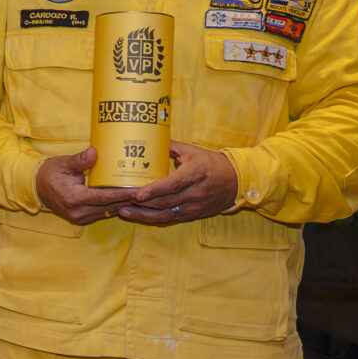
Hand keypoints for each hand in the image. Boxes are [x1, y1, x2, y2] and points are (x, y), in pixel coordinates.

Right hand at [34, 148, 133, 225]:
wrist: (36, 188)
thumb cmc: (50, 173)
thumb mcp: (62, 163)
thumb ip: (79, 160)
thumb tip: (93, 152)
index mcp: (73, 198)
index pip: (104, 197)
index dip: (123, 193)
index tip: (140, 189)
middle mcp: (78, 211)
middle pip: (110, 206)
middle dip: (129, 199)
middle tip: (148, 191)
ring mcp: (80, 217)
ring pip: (109, 212)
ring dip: (124, 204)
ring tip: (143, 196)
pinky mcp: (83, 219)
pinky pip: (104, 213)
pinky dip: (115, 206)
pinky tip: (128, 199)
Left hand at [114, 142, 239, 226]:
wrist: (237, 181)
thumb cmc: (211, 163)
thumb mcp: (192, 151)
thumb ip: (168, 147)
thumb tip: (146, 140)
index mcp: (195, 173)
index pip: (172, 185)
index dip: (154, 191)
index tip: (137, 194)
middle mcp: (195, 192)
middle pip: (165, 201)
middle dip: (142, 203)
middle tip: (121, 200)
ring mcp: (195, 206)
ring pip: (166, 214)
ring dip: (144, 214)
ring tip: (124, 211)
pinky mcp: (194, 214)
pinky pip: (171, 219)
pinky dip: (154, 218)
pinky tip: (139, 216)